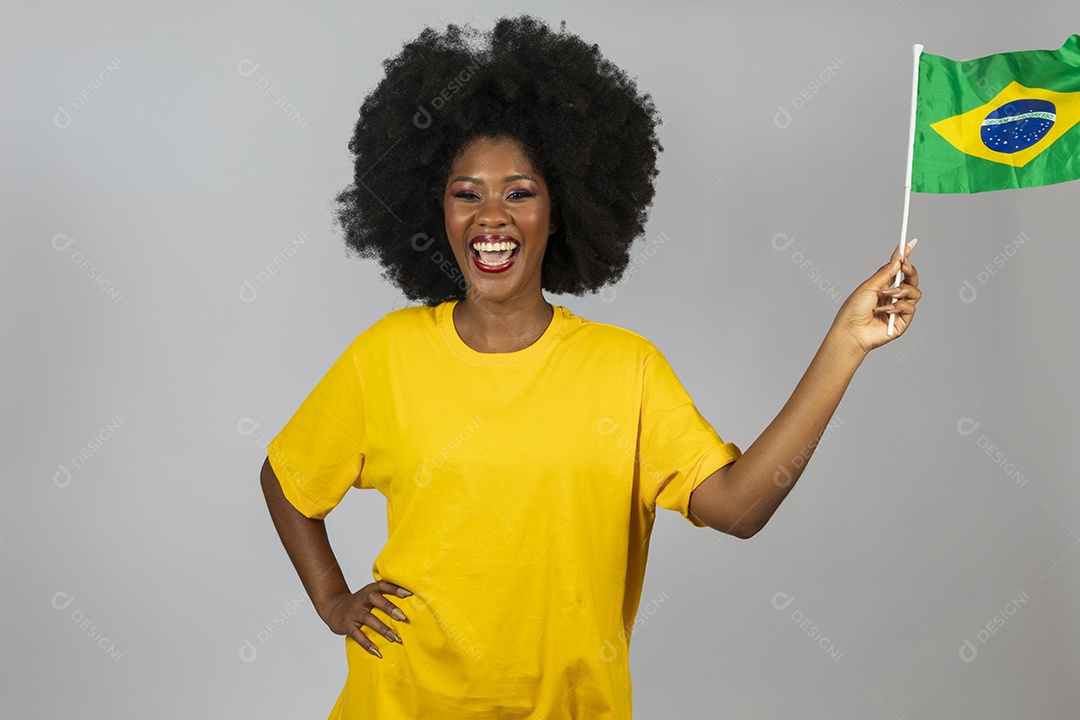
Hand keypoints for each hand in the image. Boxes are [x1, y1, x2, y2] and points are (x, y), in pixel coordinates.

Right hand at [319, 580, 411, 658]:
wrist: (333, 609)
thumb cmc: (360, 603)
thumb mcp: (370, 594)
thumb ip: (386, 595)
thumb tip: (412, 598)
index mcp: (369, 590)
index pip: (382, 585)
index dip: (394, 588)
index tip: (408, 593)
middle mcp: (361, 599)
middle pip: (375, 599)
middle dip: (389, 608)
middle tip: (403, 617)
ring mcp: (354, 613)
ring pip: (368, 619)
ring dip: (383, 629)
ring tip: (396, 638)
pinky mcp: (347, 626)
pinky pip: (358, 635)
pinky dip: (367, 644)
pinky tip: (378, 652)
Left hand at [832, 239, 920, 353]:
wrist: (851, 331)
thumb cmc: (853, 310)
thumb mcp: (869, 286)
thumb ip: (885, 272)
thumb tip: (898, 257)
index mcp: (883, 286)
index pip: (898, 270)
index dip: (905, 258)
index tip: (910, 244)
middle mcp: (892, 296)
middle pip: (911, 280)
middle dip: (910, 271)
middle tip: (905, 266)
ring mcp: (899, 309)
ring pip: (915, 292)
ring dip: (902, 291)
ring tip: (888, 295)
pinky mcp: (902, 321)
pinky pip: (910, 307)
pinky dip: (898, 306)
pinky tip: (885, 311)